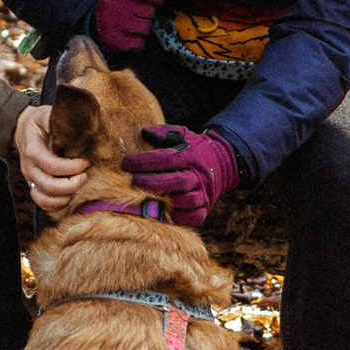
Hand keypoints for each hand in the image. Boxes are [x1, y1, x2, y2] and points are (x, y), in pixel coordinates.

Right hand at [15, 104, 88, 213]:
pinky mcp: (33, 186)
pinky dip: (56, 204)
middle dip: (71, 184)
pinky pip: (42, 203)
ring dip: (64, 196)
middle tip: (85, 175)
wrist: (21, 130)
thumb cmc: (37, 123)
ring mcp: (30, 179)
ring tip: (78, 186)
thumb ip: (53, 118)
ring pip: (44, 198)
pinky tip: (69, 195)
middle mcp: (29, 168)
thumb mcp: (44, 114)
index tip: (86, 161)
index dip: (71, 167)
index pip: (51, 165)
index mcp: (32, 150)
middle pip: (48, 186)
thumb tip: (72, 121)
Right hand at [92, 0, 164, 53]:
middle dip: (148, 14)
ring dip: (143, 29)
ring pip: (145, 29)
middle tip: (138, 14)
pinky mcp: (112, 40)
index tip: (157, 1)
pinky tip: (130, 36)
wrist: (95, 22)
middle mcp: (111, 2)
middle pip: (149, 12)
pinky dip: (138, 43)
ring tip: (133, 25)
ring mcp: (111, 22)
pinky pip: (139, 44)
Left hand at [119, 128, 238, 227]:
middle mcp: (199, 175)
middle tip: (133, 182)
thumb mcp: (182, 135)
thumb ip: (164, 133)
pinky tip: (164, 212)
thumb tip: (144, 132)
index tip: (125, 163)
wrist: (224, 164)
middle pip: (178, 182)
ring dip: (166, 201)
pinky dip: (180, 217)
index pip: (167, 159)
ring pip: (186, 201)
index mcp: (191, 156)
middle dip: (154, 184)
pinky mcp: (206, 208)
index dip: (145, 162)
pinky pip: (194, 217)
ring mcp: (204, 193)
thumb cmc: (194, 150)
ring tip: (145, 199)